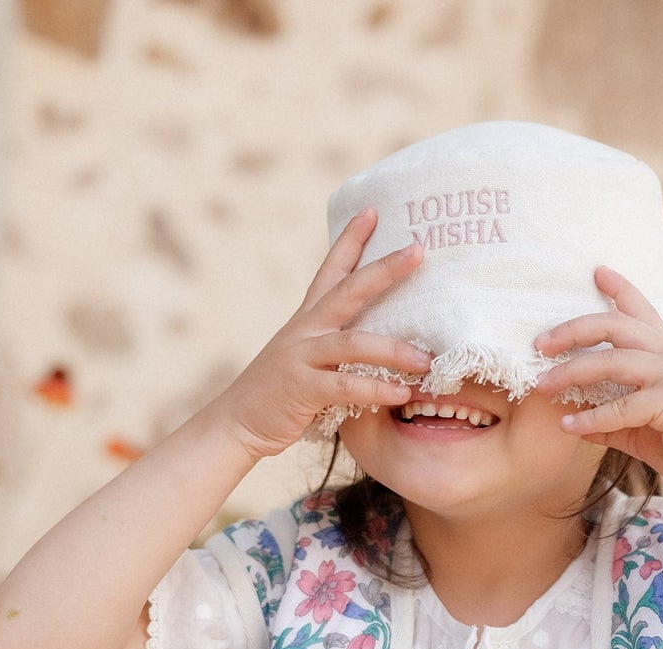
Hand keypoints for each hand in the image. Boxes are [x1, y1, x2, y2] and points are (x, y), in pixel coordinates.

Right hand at [211, 209, 433, 460]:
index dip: (350, 239)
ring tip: (425, 360)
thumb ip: (335, 346)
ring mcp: (301, 357)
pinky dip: (376, 389)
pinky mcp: (302, 388)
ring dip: (394, 350)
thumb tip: (381, 341)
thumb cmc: (279, 393)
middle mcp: (304, 330)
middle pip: (348, 291)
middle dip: (384, 269)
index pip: (330, 269)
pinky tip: (401, 393)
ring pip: (354, 343)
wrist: (237, 422)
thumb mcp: (305, 358)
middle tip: (418, 251)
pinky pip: (345, 385)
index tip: (373, 210)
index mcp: (306, 319)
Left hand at [531, 265, 662, 502]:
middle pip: (616, 326)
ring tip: (542, 387)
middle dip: (574, 329)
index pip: (642, 313)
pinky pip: (623, 406)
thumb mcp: (639, 429)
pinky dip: (592, 417)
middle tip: (539, 343)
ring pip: (613, 361)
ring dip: (571, 373)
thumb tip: (571, 422)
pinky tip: (568, 426)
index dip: (621, 290)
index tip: (598, 271)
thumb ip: (609, 421)